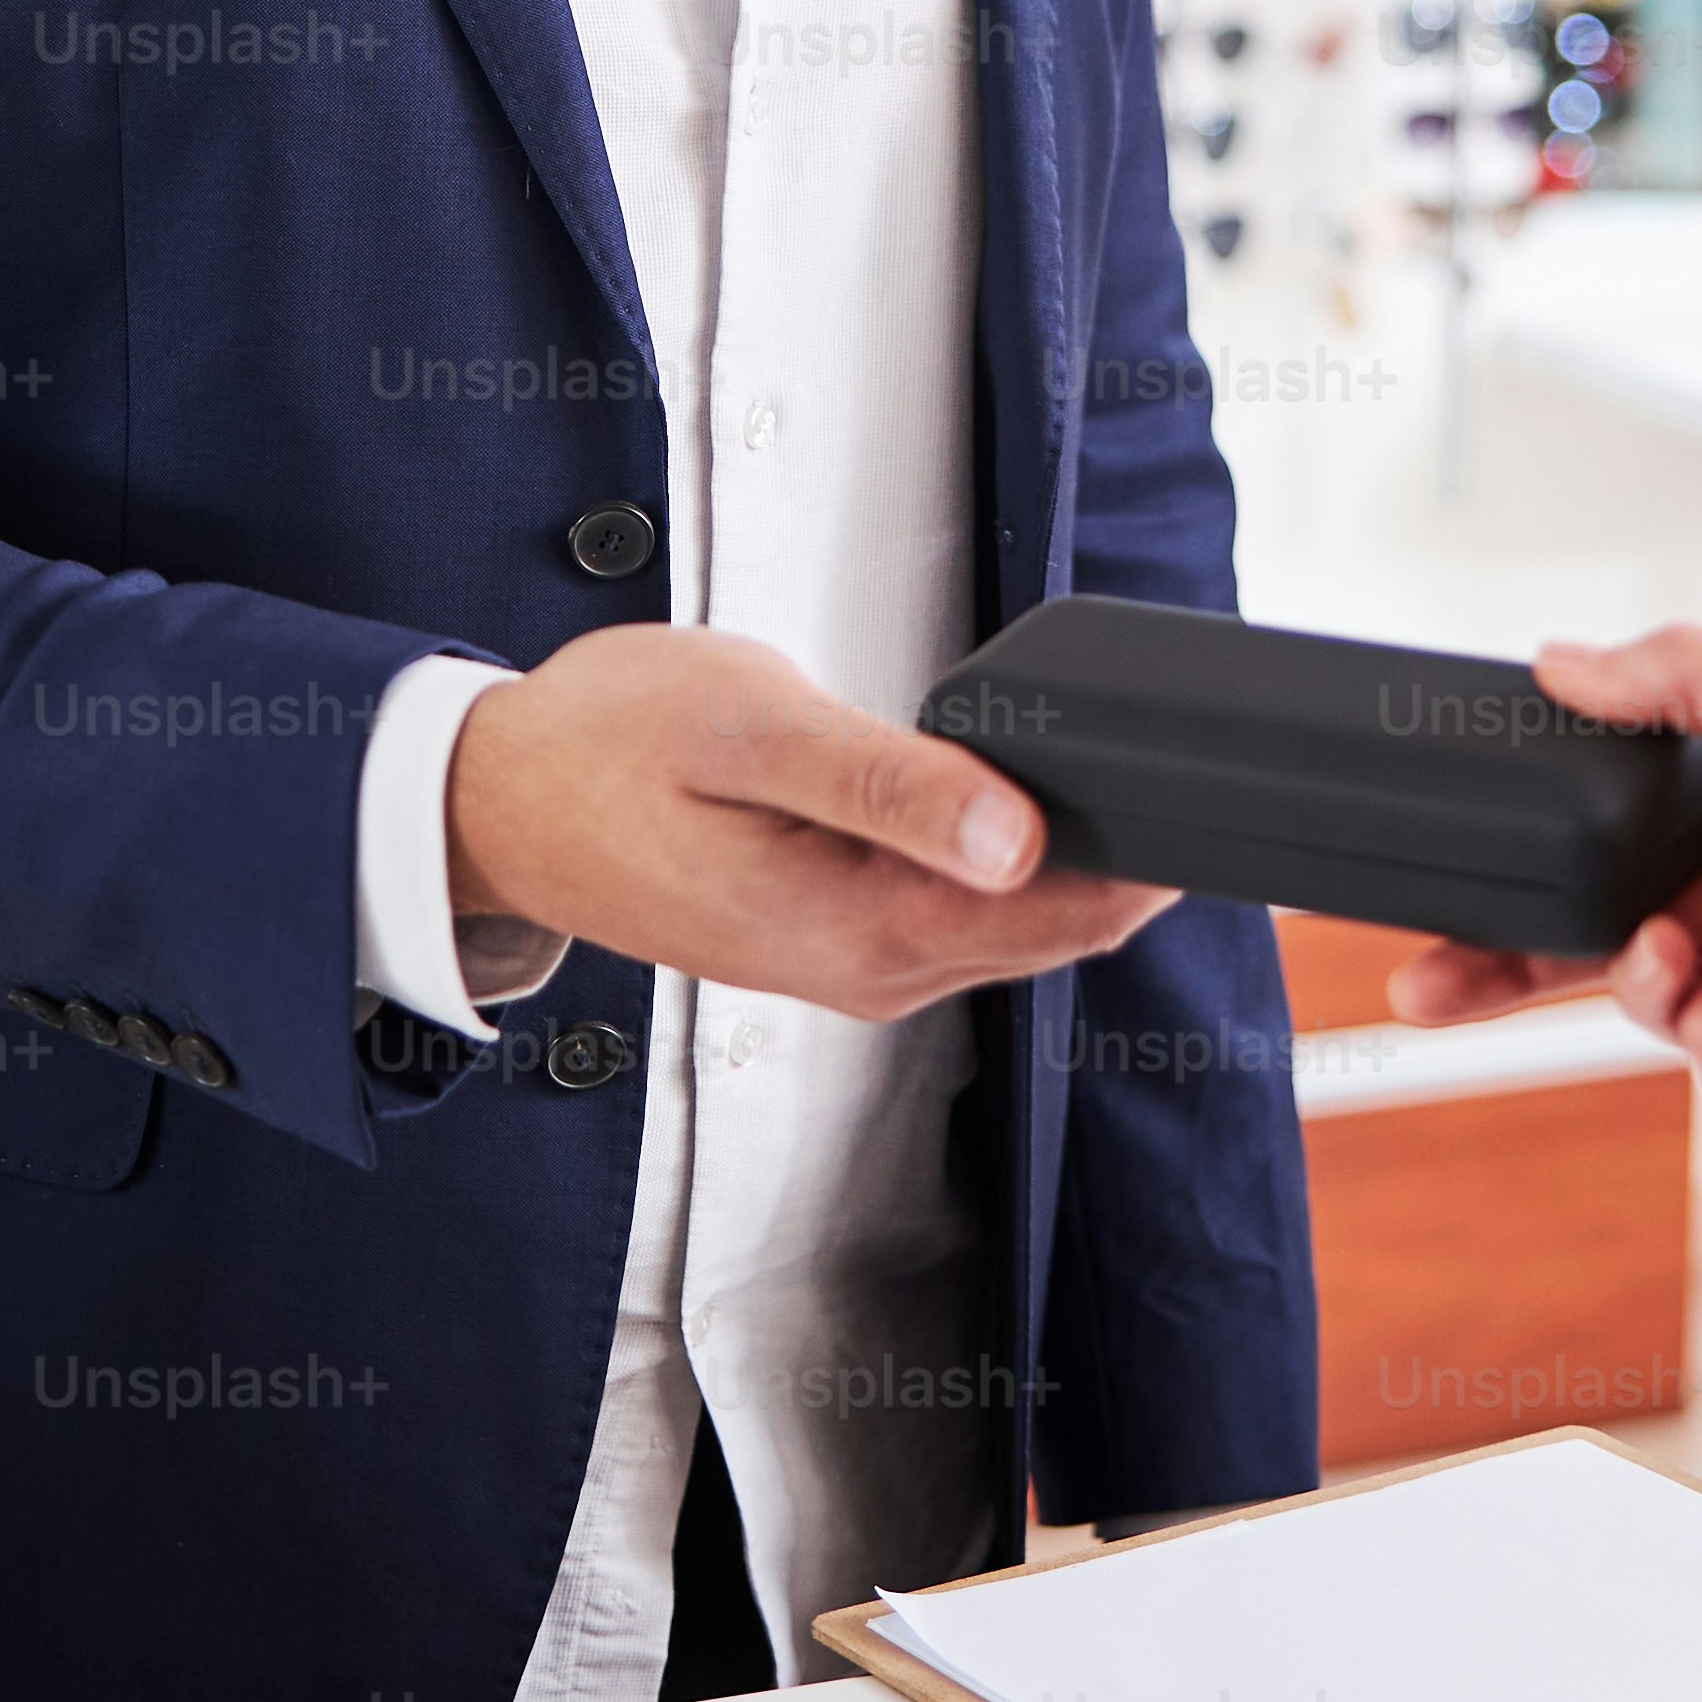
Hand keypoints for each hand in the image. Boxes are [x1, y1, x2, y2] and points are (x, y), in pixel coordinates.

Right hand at [444, 623, 1173, 1025]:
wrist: (493, 800)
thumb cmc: (598, 750)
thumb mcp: (749, 731)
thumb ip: (888, 783)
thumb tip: (1017, 834)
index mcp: (854, 928)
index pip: (1059, 914)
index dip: (1147, 853)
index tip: (1208, 791)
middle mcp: (866, 970)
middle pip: (1054, 927)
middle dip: (1128, 855)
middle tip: (1195, 766)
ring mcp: (852, 962)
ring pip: (1012, 920)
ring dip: (1072, 858)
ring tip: (1123, 770)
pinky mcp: (835, 934)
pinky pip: (958, 908)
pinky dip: (1006, 860)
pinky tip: (1020, 799)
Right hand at [1385, 623, 1701, 1139]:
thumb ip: (1678, 676)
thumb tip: (1558, 658)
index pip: (1618, 817)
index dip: (1536, 844)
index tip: (1456, 854)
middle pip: (1606, 925)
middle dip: (1511, 958)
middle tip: (1421, 987)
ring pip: (1657, 999)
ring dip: (1646, 983)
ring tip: (1675, 958)